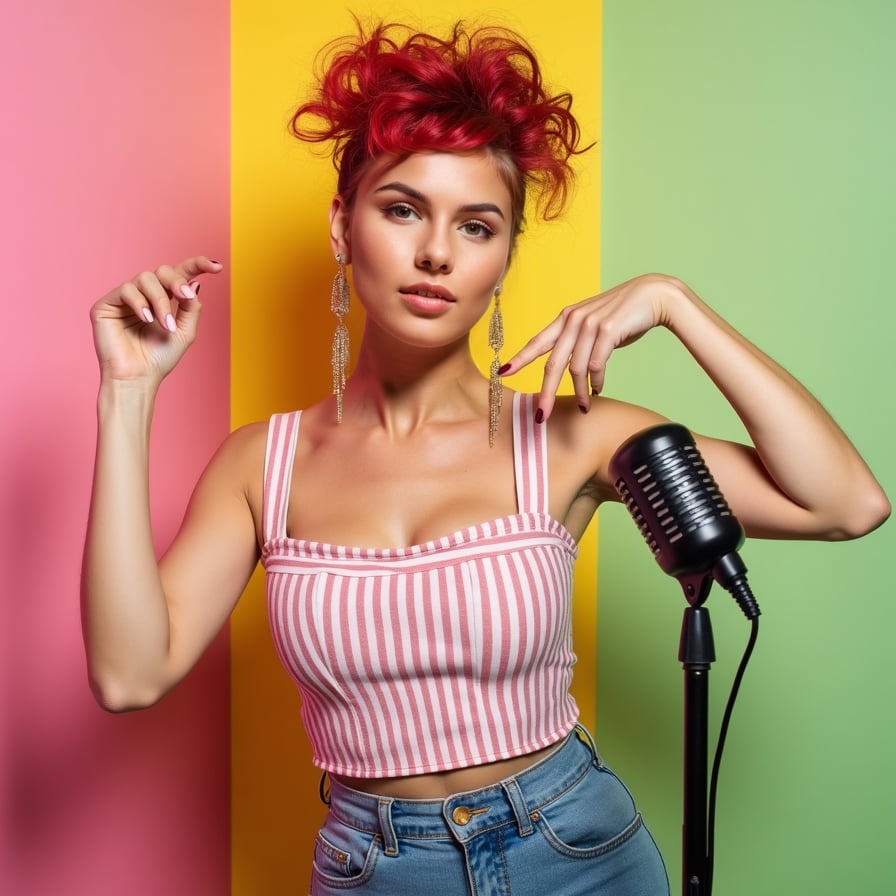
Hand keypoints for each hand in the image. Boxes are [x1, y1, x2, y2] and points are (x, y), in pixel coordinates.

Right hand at [90, 256, 222, 385]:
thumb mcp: (185, 331)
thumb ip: (191, 306)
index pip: (180, 274)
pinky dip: (140, 303)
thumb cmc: (159, 358)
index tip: (217, 267)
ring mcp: (124, 298)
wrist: (138, 377)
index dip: (198, 265)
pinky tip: (146, 320)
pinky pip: (126, 289)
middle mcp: (144, 295)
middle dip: (176, 282)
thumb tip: (194, 282)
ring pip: (145, 278)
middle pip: (162, 271)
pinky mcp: (106, 304)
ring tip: (165, 324)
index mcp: (164, 299)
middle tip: (185, 297)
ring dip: (160, 301)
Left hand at [500, 273, 680, 419]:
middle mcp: (573, 320)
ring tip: (585, 404)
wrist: (652, 295)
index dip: (520, 358)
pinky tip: (598, 389)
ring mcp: (589, 324)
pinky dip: (596, 382)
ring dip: (580, 391)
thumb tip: (569, 366)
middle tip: (541, 415)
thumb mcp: (593, 324)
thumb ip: (577, 340)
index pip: (537, 342)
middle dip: (546, 393)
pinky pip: (596, 365)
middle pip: (552, 363)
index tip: (502, 372)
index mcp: (565, 318)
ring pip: (576, 369)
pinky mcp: (607, 330)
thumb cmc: (623, 313)